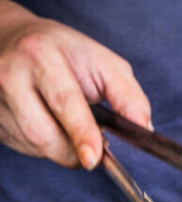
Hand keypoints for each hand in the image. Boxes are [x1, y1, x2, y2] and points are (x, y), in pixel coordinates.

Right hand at [0, 3, 150, 168]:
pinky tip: (49, 124)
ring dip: (61, 150)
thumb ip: (128, 95)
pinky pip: (23, 147)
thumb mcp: (103, 62)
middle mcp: (10, 75)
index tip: (94, 158)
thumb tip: (143, 129)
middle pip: (43, 133)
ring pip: (33, 145)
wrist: (10, 39)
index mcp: (41, 55)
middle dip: (74, 151)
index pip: (64, 102)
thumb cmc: (65, 54)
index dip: (81, 133)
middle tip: (93, 149)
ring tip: (72, 129)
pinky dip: (44, 146)